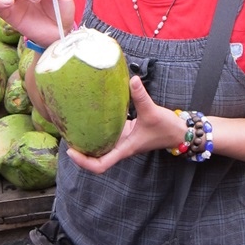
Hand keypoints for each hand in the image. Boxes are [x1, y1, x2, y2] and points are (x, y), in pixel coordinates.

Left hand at [66, 76, 185, 173]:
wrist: (179, 132)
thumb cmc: (166, 128)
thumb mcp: (153, 111)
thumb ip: (141, 96)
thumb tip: (132, 79)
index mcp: (125, 148)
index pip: (101, 165)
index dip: (84, 162)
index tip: (71, 151)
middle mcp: (121, 147)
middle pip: (95, 159)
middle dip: (80, 153)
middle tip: (65, 137)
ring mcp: (122, 141)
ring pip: (100, 148)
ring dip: (87, 143)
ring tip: (72, 128)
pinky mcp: (125, 134)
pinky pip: (107, 136)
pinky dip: (97, 131)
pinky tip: (90, 119)